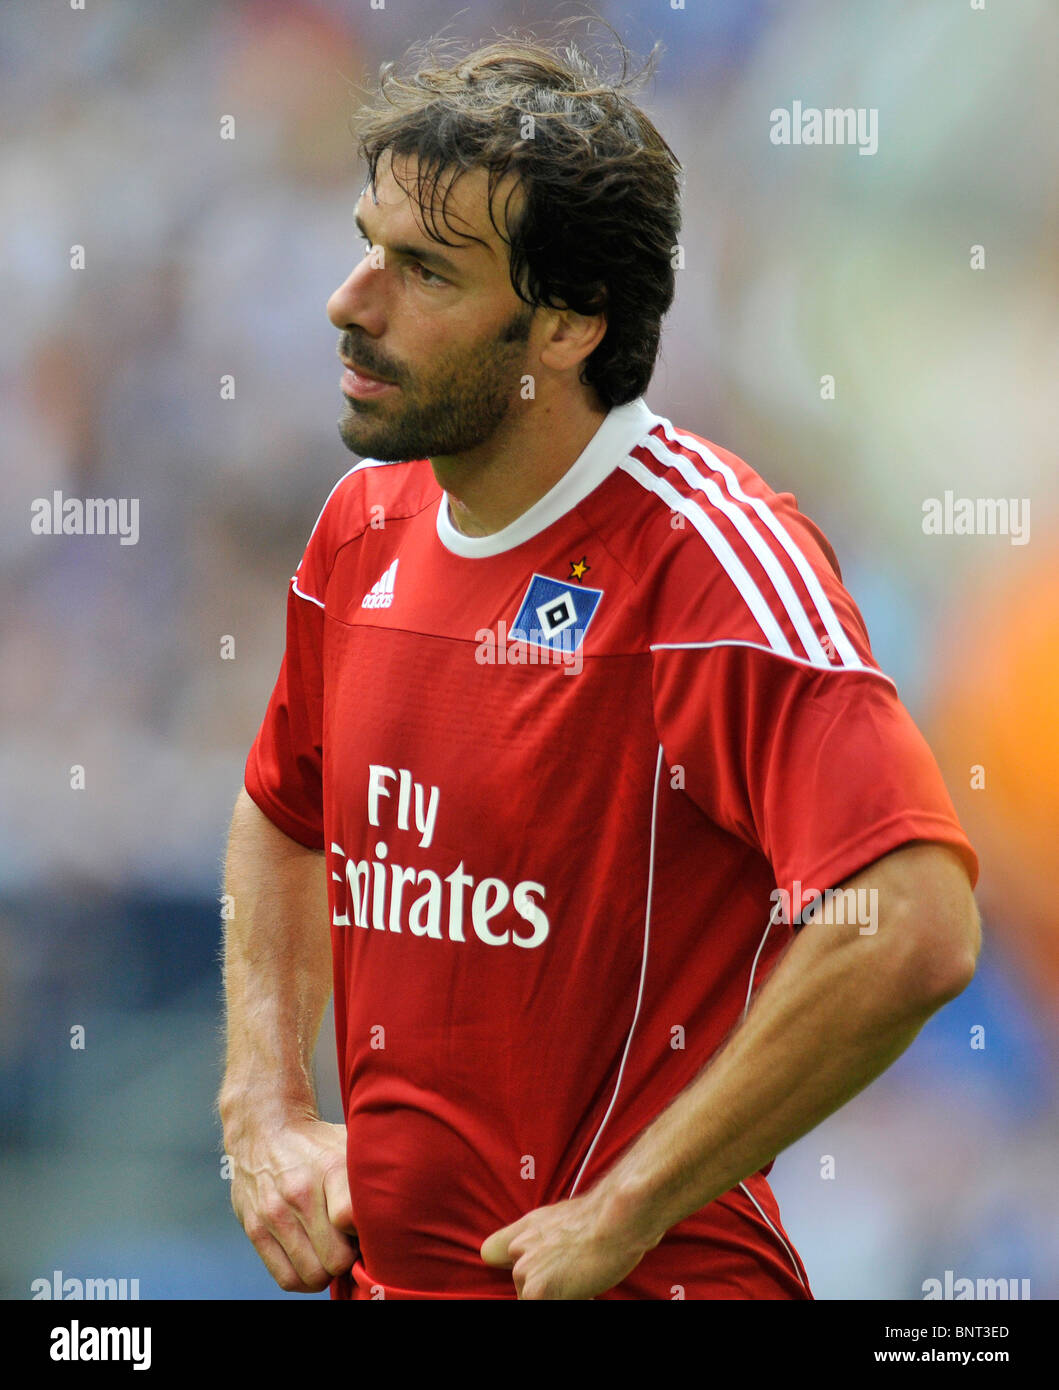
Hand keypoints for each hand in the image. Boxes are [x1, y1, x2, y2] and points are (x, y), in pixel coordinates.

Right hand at [227, 1116, 357, 1291]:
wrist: (265, 1129)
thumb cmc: (317, 1144)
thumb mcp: (349, 1146)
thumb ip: (370, 1180)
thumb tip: (394, 1221)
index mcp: (329, 1167)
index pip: (351, 1219)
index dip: (367, 1233)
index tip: (371, 1228)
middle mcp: (299, 1191)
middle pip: (336, 1258)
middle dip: (349, 1259)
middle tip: (351, 1245)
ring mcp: (273, 1212)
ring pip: (312, 1275)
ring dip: (327, 1272)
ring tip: (331, 1253)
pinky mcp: (254, 1228)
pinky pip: (286, 1278)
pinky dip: (305, 1280)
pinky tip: (312, 1263)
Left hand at [480, 1186, 655, 1299]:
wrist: (616, 1222)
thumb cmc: (603, 1221)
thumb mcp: (562, 1219)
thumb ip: (543, 1237)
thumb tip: (541, 1256)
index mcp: (525, 1228)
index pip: (492, 1252)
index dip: (509, 1266)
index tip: (531, 1275)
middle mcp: (518, 1248)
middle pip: (522, 1285)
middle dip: (547, 1286)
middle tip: (575, 1274)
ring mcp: (524, 1271)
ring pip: (532, 1297)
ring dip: (557, 1296)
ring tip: (581, 1279)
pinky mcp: (535, 1292)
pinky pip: (541, 1306)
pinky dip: (568, 1301)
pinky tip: (584, 1292)